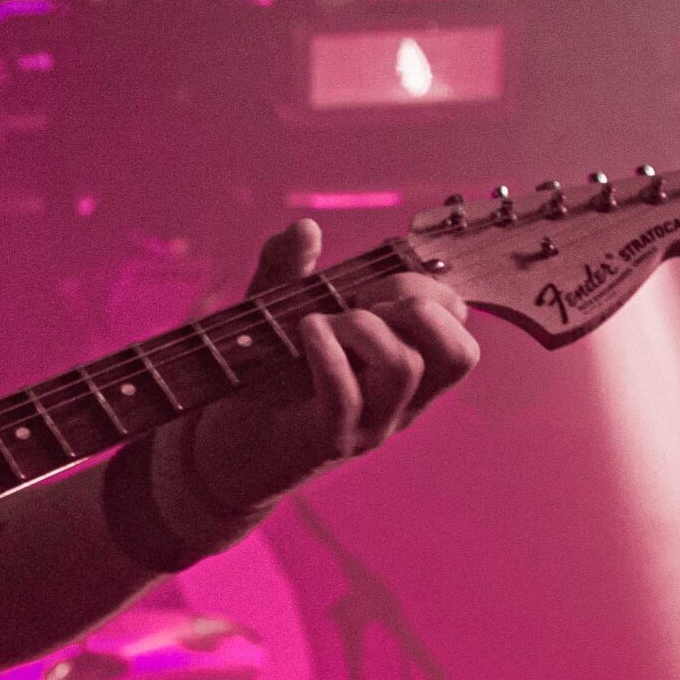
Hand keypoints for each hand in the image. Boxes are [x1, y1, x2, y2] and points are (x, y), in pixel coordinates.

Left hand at [193, 219, 481, 508]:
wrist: (220, 451)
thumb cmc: (260, 379)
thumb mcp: (274, 312)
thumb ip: (288, 267)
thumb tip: (306, 228)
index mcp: (406, 370)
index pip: (460, 328)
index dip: (430, 289)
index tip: (371, 284)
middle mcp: (400, 402)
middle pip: (459, 353)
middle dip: (414, 302)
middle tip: (358, 301)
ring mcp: (368, 426)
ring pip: (404, 366)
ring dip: (360, 324)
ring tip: (317, 322)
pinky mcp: (325, 442)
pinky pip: (346, 395)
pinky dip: (327, 352)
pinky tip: (304, 331)